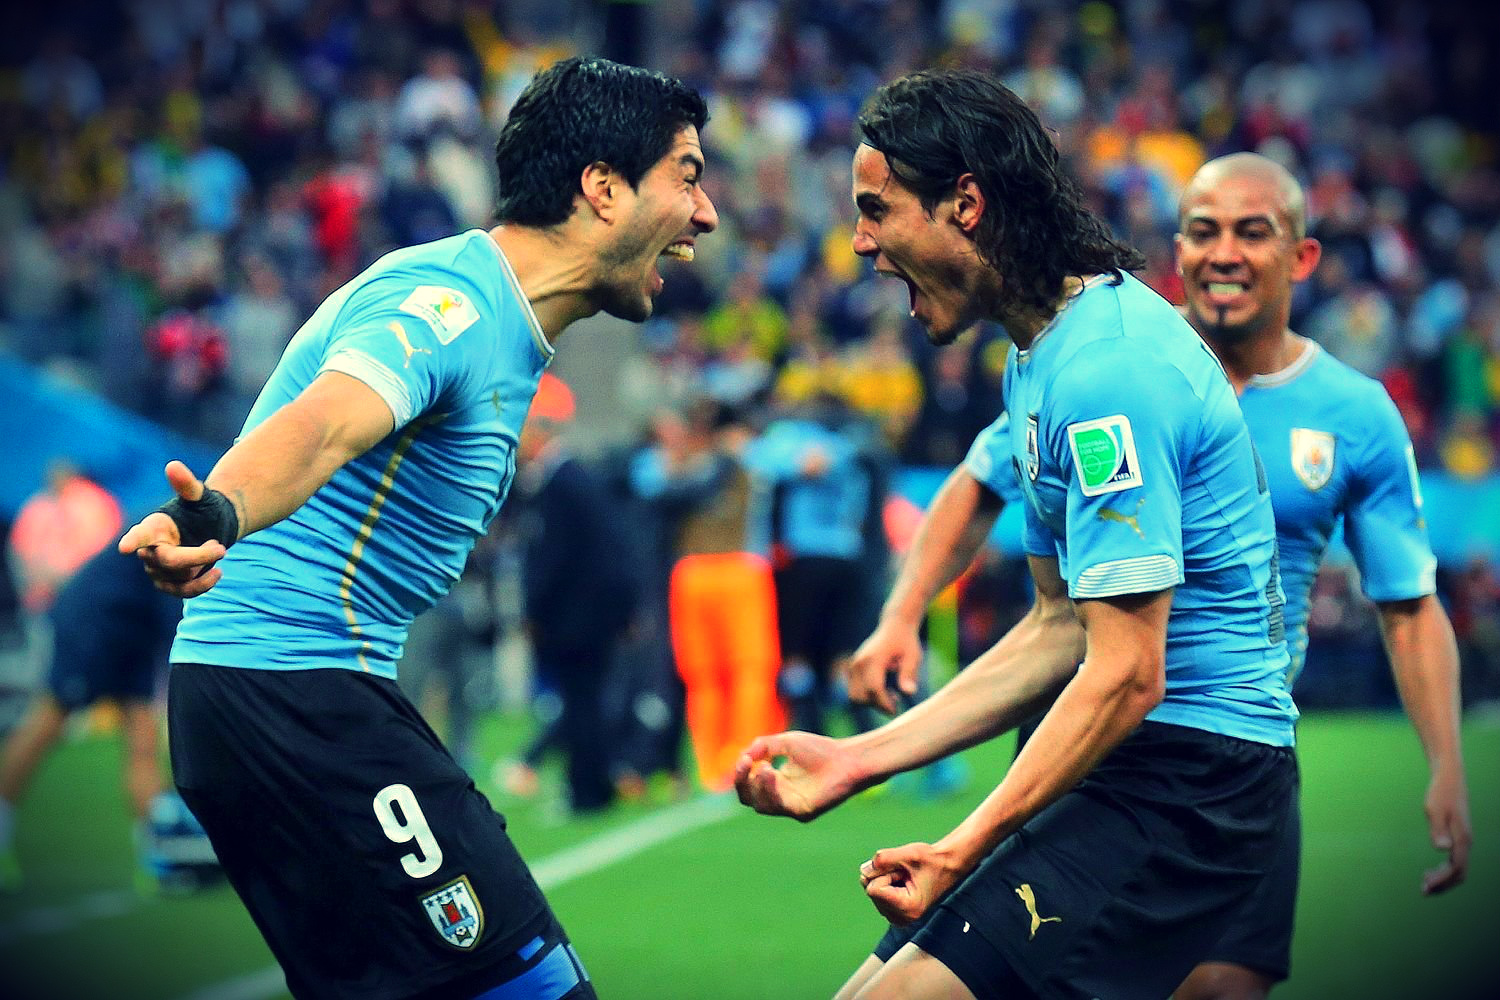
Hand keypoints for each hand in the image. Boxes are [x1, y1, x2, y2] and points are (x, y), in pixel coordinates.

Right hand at [117, 461, 226, 597]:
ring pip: (177, 578)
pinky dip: (202, 585)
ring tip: (218, 549)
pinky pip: (182, 592)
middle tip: (220, 546)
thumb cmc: (203, 509)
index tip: (125, 548)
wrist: (213, 527)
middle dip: (197, 556)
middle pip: (167, 561)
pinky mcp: (169, 583)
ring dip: (202, 567)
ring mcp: (157, 569)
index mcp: (152, 527)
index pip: (139, 535)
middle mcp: (149, 550)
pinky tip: (218, 573)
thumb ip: (187, 484)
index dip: (132, 541)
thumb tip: (173, 466)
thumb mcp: (199, 496)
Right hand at [734, 731, 863, 821]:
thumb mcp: (785, 742)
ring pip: (760, 805)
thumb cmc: (820, 750)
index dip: (740, 774)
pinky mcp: (802, 812)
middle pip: (749, 798)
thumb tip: (743, 757)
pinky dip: (770, 790)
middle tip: (746, 763)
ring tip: (764, 767)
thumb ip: (763, 747)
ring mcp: (790, 806)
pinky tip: (771, 773)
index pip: (748, 784)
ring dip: (757, 785)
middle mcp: (780, 796)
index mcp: (775, 781)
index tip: (743, 758)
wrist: (846, 758)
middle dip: (742, 782)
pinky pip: (778, 807)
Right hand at [845, 619, 921, 713]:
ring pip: (855, 696)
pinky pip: (854, 691)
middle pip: (861, 696)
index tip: (896, 709)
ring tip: (890, 694)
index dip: (884, 703)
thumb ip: (909, 674)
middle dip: (877, 704)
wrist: (894, 626)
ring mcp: (853, 665)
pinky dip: (866, 696)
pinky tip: (882, 688)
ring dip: (870, 702)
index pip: (874, 688)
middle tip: (896, 700)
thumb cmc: (906, 642)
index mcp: (873, 659)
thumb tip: (908, 692)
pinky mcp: (852, 669)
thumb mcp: (913, 656)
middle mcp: (859, 662)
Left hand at [860, 841, 965, 924]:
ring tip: (906, 878)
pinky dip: (885, 884)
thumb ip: (884, 859)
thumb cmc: (931, 861)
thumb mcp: (908, 853)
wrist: (946, 867)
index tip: (904, 872)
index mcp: (908, 908)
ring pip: (872, 892)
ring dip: (885, 879)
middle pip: (871, 891)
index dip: (885, 873)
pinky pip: (876, 894)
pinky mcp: (895, 914)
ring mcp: (898, 918)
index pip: (873, 889)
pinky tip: (902, 883)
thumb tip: (864, 870)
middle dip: (884, 876)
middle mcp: (902, 919)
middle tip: (906, 874)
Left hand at [1421, 768, 1470, 894]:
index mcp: (1462, 838)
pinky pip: (1455, 861)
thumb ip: (1437, 829)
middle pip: (1460, 873)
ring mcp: (1463, 840)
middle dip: (1443, 885)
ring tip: (1425, 885)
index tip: (1426, 887)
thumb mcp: (1434, 809)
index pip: (1456, 868)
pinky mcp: (1458, 837)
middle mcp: (1466, 842)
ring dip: (1443, 879)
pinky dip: (1444, 870)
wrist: (1449, 778)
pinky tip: (1430, 872)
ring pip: (1458, 868)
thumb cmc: (1440, 793)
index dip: (1443, 881)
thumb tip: (1441, 849)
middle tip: (1423, 891)